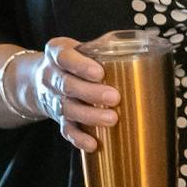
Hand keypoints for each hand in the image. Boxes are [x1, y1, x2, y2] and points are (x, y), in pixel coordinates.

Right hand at [29, 37, 119, 152]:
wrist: (37, 80)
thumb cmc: (72, 61)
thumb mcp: (81, 48)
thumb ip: (105, 47)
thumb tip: (149, 43)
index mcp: (57, 54)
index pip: (65, 57)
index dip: (81, 66)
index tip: (99, 73)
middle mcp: (51, 77)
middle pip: (67, 86)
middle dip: (91, 93)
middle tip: (114, 97)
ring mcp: (53, 99)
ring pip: (68, 109)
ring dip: (89, 116)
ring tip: (112, 119)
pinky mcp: (57, 118)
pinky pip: (66, 129)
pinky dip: (79, 138)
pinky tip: (94, 144)